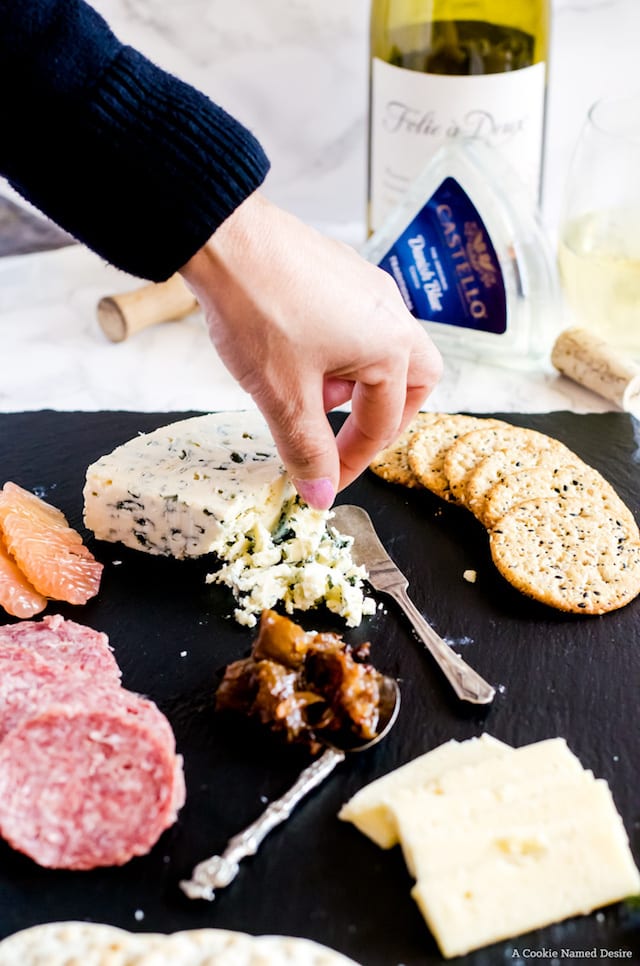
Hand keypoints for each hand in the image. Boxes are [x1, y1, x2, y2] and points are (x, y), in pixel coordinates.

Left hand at [180, 191, 441, 508]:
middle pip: (412, 381)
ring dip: (354, 386)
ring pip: (382, 351)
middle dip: (381, 419)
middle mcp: (392, 314)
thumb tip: (322, 495)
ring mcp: (369, 287)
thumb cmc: (259, 309)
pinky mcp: (341, 271)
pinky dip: (337, 354)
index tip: (322, 483)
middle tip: (347, 441)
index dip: (351, 463)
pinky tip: (295, 356)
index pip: (382, 425)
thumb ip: (307, 450)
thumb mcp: (283, 396)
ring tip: (308, 395)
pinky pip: (356, 324)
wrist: (223, 234)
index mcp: (391, 348)